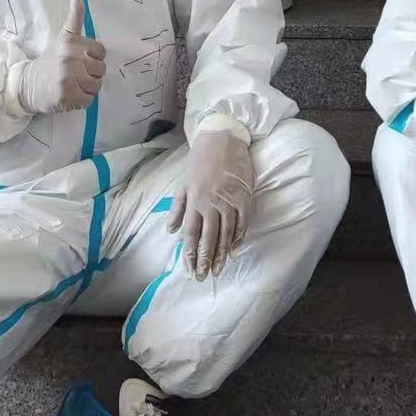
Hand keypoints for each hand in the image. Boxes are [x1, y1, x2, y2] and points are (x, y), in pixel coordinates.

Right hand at [16, 0, 105, 114]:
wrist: (28, 84)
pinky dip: (83, 100)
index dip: (94, 57)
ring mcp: (68, 79)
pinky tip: (71, 94)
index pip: (101, 51)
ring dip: (88, 88)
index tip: (82, 60)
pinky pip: (89, 100)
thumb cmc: (50, 60)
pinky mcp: (66, 97)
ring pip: (97, 85)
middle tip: (77, 74)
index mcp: (72, 43)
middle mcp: (71, 59)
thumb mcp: (63, 37)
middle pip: (101, 69)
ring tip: (74, 84)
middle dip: (92, 73)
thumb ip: (75, 18)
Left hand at [168, 128, 254, 280]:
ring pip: (226, 234)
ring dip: (222, 255)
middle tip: (203, 277)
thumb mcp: (183, 182)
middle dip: (204, 260)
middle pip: (208, 238)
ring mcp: (229, 201)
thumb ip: (178, 207)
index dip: (189, 254)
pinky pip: (242, 223)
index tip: (189, 270)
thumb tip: (170, 230)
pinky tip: (235, 250)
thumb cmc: (200, 159)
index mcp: (194, 200)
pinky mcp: (244, 197)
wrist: (222, 137)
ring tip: (218, 270)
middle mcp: (210, 203)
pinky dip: (239, 238)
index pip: (191, 234)